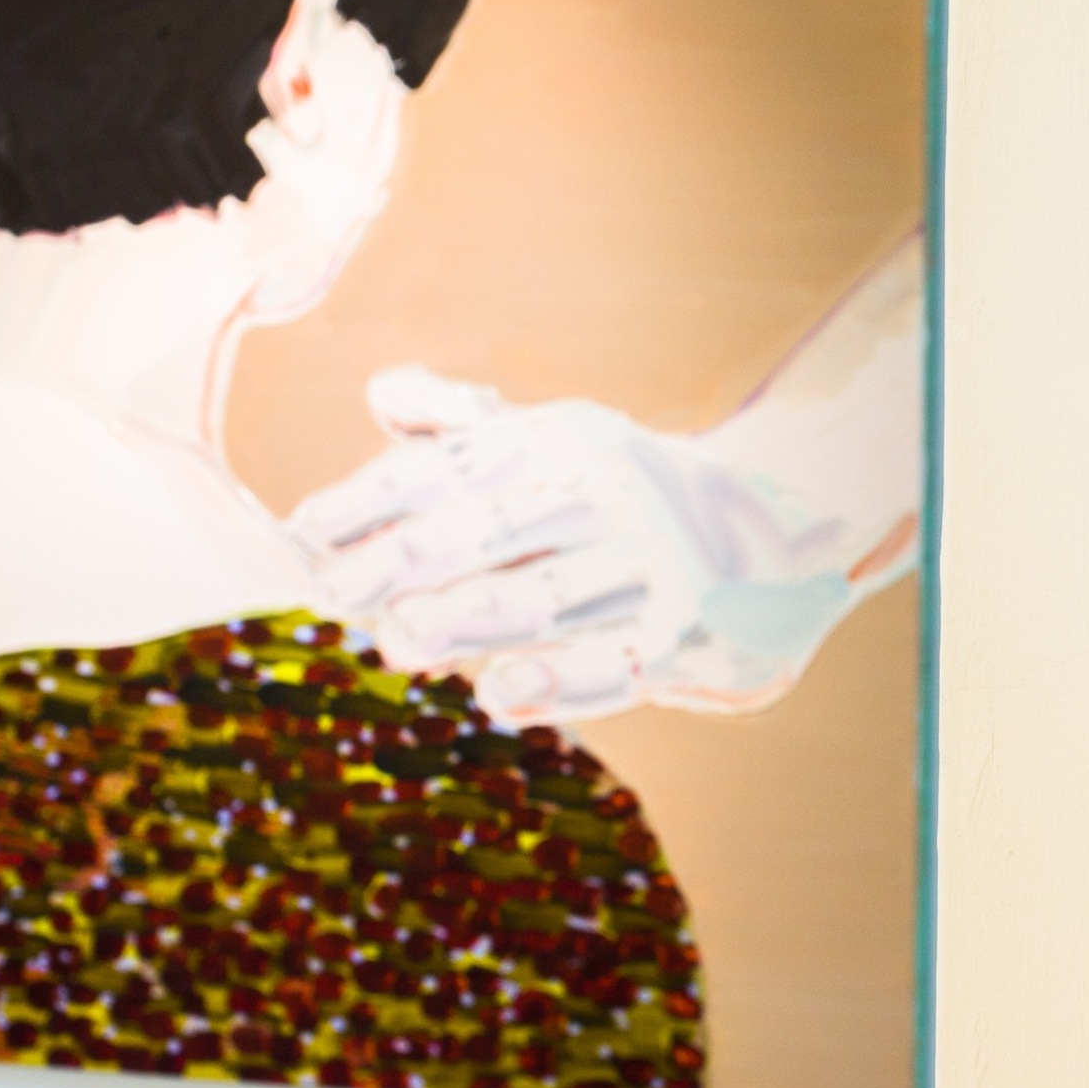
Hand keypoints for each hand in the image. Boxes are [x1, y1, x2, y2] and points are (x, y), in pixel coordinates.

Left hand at [288, 367, 860, 724]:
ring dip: (471, 618)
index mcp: (561, 443)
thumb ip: (470, 426)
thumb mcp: (563, 442)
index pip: (451, 467)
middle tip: (336, 594)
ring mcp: (653, 560)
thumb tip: (383, 393)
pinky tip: (498, 694)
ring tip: (402, 641)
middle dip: (407, 559)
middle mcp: (607, 491)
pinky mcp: (692, 629)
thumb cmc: (637, 493)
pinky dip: (556, 681)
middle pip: (491, 525)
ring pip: (548, 593)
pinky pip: (615, 661)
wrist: (787, 530)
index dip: (371, 499)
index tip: (301, 536)